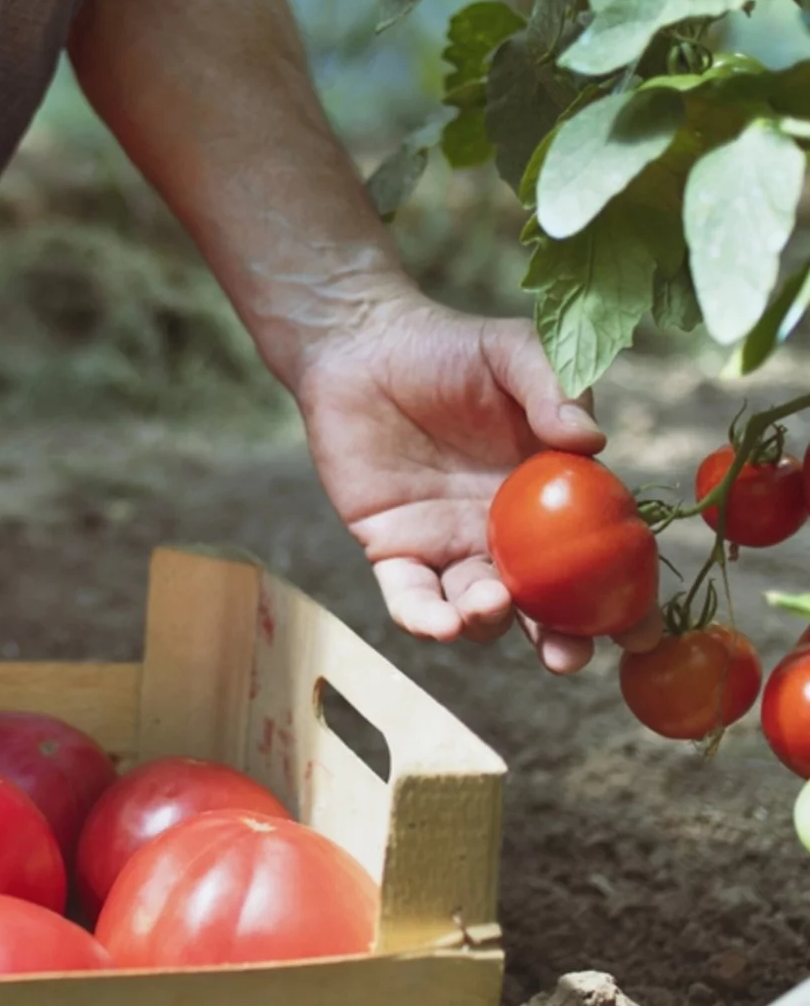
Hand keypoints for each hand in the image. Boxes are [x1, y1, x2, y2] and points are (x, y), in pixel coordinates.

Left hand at [290, 288, 662, 672]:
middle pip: (542, 605)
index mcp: (554, 498)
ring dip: (489, 622)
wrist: (362, 347)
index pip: (600, 558)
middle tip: (566, 657)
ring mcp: (450, 545)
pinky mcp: (394, 548)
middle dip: (560, 641)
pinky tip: (439, 623)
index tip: (643, 633)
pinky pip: (409, 598)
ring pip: (478, 609)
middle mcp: (508, 534)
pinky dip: (423, 618)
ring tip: (490, 605)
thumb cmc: (448, 349)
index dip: (624, 600)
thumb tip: (592, 441)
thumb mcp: (514, 352)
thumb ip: (556, 389)